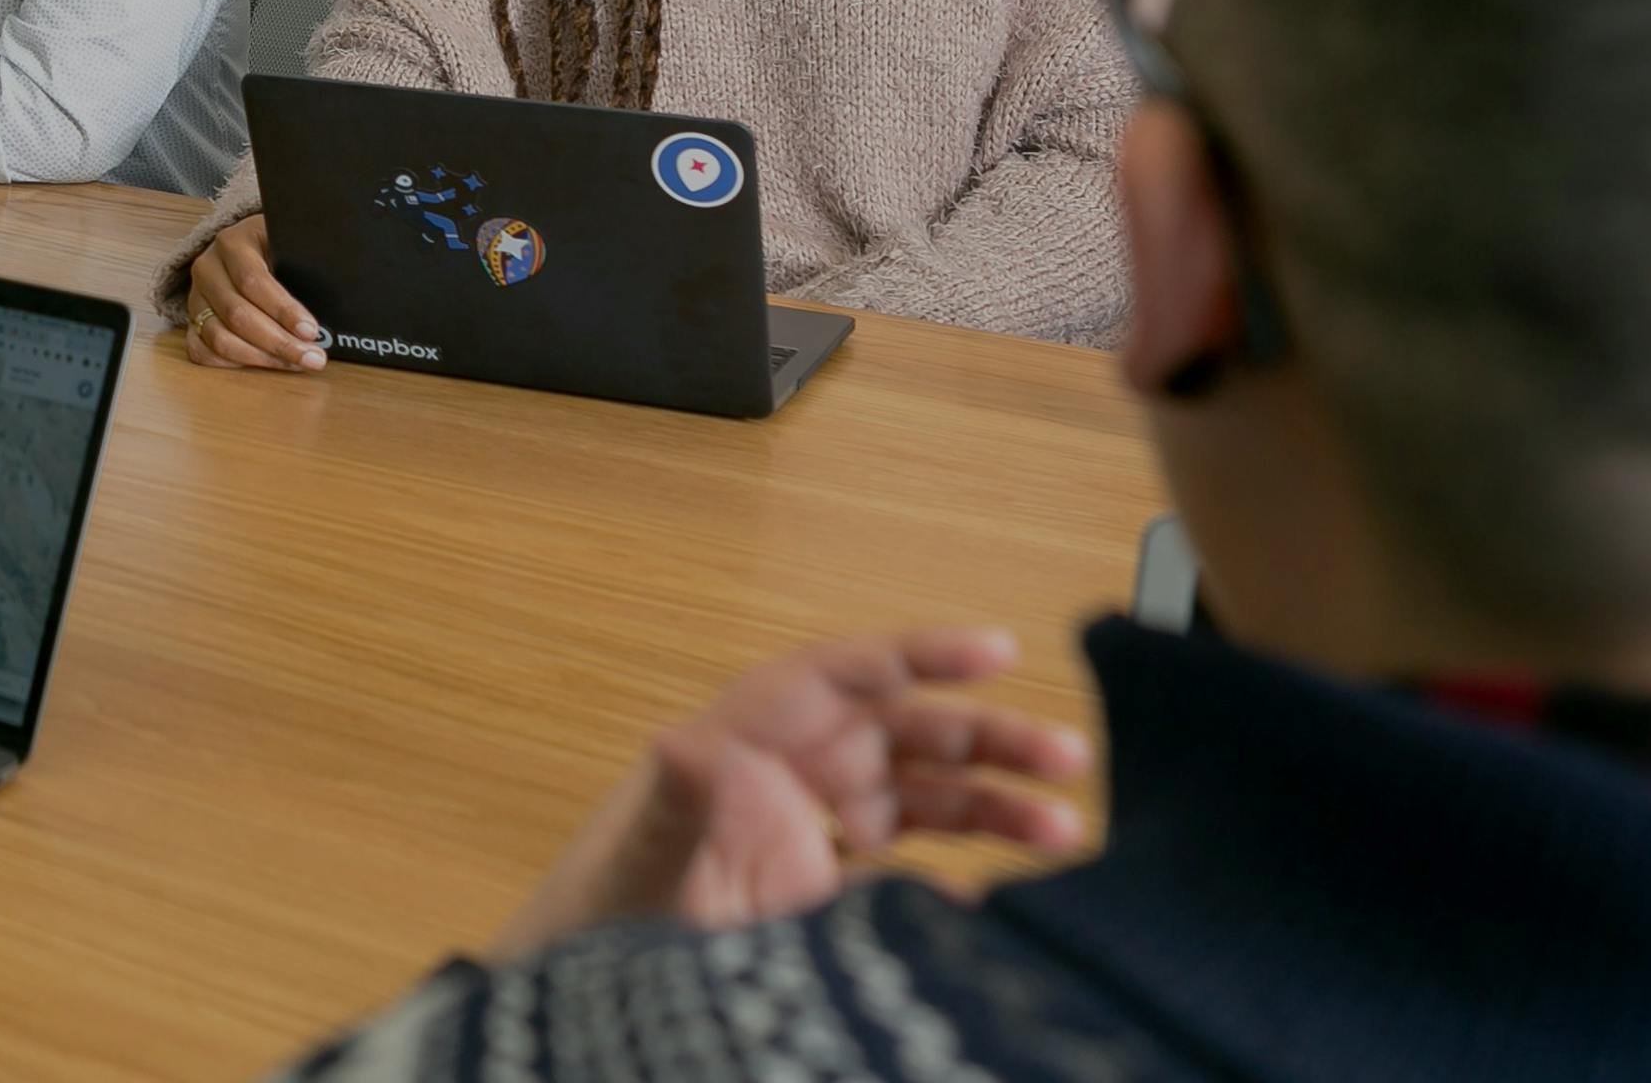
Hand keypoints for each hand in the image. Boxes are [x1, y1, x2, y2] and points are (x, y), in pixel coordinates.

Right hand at [182, 215, 322, 370]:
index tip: (312, 330)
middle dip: (279, 342)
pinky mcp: (192, 322)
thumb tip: (331, 304)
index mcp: (232, 243)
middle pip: (237, 315)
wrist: (245, 245)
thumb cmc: (275, 247)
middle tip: (313, 357)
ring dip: (261, 358)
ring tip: (295, 364)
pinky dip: (233, 364)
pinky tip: (262, 365)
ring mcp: (196, 298)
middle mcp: (207, 269)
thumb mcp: (289, 242)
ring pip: (220, 338)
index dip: (284, 310)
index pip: (253, 281)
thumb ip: (305, 263)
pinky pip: (202, 351)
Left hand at [487, 628, 1091, 957]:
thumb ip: (675, 804)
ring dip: (991, 807)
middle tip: (1066, 757)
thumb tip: (690, 745)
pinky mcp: (817, 894)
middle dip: (985, 738)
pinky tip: (1000, 904)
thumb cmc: (598, 916)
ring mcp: (805, 833)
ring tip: (1066, 830)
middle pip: (901, 732)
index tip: (997, 652)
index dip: (919, 655)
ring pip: (918, 797)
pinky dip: (954, 881)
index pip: (842, 675)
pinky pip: (902, 871)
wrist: (584, 999)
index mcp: (743, 741)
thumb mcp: (638, 857)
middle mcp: (782, 774)